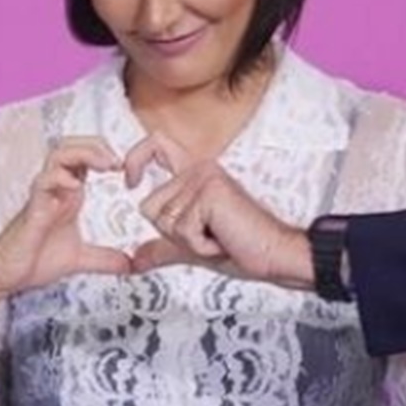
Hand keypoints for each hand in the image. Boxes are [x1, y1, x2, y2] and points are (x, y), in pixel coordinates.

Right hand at [0, 137, 131, 296]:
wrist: (5, 276)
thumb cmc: (34, 260)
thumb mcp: (80, 258)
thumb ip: (105, 259)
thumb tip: (131, 266)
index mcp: (68, 195)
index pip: (84, 157)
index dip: (105, 153)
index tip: (125, 168)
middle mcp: (55, 189)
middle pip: (71, 146)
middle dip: (96, 145)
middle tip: (118, 161)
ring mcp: (42, 196)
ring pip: (58, 155)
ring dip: (84, 153)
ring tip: (105, 165)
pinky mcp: (32, 208)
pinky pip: (43, 181)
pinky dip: (60, 177)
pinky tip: (77, 186)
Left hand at [122, 138, 311, 286]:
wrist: (276, 255)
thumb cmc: (243, 248)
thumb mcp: (192, 247)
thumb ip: (162, 247)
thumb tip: (135, 260)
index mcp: (195, 174)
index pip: (157, 145)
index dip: (136, 158)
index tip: (129, 180)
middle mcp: (200, 170)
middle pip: (150, 206)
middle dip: (175, 233)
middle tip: (210, 234)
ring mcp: (205, 179)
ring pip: (165, 221)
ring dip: (190, 241)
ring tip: (219, 235)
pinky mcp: (210, 193)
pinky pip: (181, 230)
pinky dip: (200, 246)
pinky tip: (223, 238)